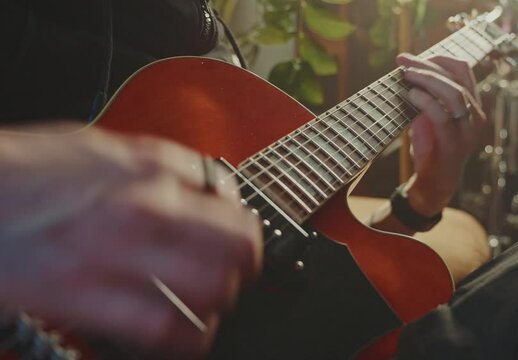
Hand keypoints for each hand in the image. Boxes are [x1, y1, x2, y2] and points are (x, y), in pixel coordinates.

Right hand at [0, 125, 261, 356]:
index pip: (230, 199)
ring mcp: (117, 254)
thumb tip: (204, 180)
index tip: (242, 236)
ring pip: (208, 287)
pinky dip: (187, 336)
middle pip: (234, 244)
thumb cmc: (27, 169)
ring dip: (222, 300)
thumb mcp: (101, 145)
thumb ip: (158, 162)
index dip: (245, 224)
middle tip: (240, 273)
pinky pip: (161, 326)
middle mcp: (143, 208)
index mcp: (147, 168)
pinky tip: (189, 334)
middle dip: (247, 264)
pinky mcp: (86, 297)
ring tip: (215, 303)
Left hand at [396, 54, 486, 216]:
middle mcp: (476, 116)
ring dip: (427, 80)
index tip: (415, 57)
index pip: (463, 70)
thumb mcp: (430, 117)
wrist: (434, 184)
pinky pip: (442, 116)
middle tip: (403, 60)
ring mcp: (468, 131)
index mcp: (473, 105)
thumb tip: (408, 69)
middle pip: (457, 78)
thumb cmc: (430, 148)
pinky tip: (410, 94)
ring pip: (454, 94)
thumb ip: (428, 97)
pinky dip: (425, 102)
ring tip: (406, 74)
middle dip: (428, 64)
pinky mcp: (454, 145)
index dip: (439, 58)